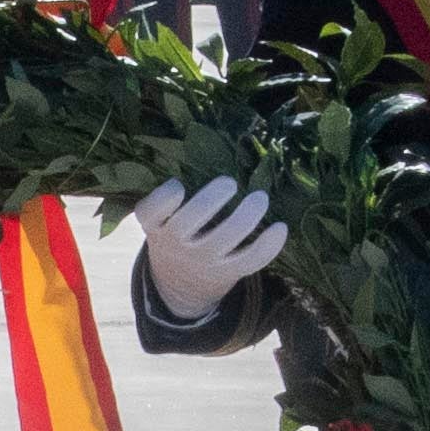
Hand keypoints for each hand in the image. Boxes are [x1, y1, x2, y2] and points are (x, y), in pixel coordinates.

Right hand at [122, 176, 291, 323]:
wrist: (181, 281)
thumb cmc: (174, 232)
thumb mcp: (161, 217)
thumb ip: (172, 195)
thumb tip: (208, 148)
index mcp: (156, 225)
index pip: (150, 211)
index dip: (165, 197)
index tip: (179, 185)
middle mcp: (176, 244)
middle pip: (187, 223)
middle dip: (210, 200)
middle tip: (229, 182)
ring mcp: (203, 260)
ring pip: (224, 240)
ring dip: (246, 217)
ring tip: (260, 198)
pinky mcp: (227, 271)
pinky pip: (251, 261)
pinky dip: (268, 246)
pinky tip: (280, 227)